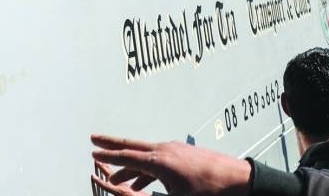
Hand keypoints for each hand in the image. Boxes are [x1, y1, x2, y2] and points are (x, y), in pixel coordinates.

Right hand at [90, 134, 252, 195]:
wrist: (237, 179)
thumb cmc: (208, 192)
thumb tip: (130, 195)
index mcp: (160, 162)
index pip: (127, 157)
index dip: (107, 156)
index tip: (92, 151)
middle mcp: (166, 150)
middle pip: (132, 146)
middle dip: (112, 144)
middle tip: (94, 138)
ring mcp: (176, 150)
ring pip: (145, 156)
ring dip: (130, 166)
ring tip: (117, 179)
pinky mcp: (184, 154)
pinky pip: (158, 159)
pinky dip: (146, 169)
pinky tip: (142, 181)